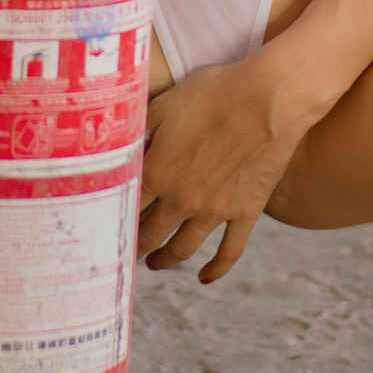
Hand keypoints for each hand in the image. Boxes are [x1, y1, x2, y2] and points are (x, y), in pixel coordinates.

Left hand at [134, 56, 325, 284]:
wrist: (268, 99)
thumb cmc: (213, 94)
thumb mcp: (163, 106)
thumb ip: (138, 132)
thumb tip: (114, 146)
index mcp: (157, 173)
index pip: (125, 207)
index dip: (112, 218)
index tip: (103, 227)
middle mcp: (182, 200)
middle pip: (150, 234)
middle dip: (134, 246)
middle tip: (125, 250)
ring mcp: (216, 211)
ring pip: (183, 248)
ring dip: (166, 259)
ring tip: (156, 262)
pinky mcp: (246, 212)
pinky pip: (229, 251)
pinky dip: (216, 269)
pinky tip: (204, 277)